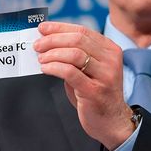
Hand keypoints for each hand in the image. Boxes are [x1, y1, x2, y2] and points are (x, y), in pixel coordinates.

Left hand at [35, 21, 134, 149]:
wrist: (112, 122)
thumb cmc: (96, 95)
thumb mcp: (89, 70)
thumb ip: (74, 56)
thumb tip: (48, 42)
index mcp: (110, 50)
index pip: (82, 31)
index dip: (60, 28)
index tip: (42, 29)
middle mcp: (110, 60)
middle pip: (78, 40)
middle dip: (53, 40)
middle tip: (37, 45)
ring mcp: (105, 75)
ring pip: (74, 54)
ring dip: (52, 54)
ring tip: (41, 58)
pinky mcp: (95, 91)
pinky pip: (70, 72)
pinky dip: (54, 67)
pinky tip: (45, 69)